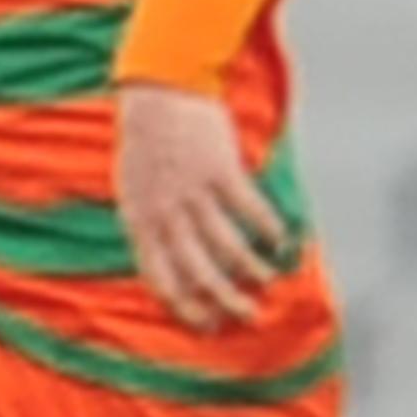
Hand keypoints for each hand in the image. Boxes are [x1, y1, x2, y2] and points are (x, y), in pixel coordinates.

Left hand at [114, 80, 288, 331]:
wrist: (159, 91)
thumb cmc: (146, 142)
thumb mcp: (134, 190)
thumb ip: (149, 225)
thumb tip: (167, 259)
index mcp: (139, 222)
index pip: (161, 279)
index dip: (187, 307)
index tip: (208, 325)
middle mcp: (165, 213)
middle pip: (199, 272)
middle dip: (225, 301)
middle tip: (247, 316)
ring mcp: (193, 192)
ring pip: (228, 247)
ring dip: (252, 270)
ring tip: (267, 280)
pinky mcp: (221, 170)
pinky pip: (250, 211)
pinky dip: (269, 230)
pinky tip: (282, 241)